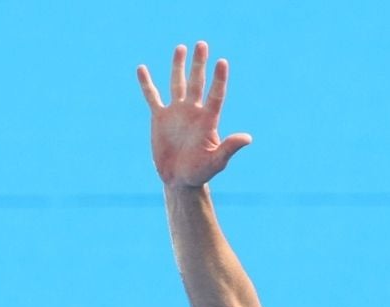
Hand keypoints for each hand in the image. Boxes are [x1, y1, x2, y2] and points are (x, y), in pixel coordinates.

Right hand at [137, 41, 252, 188]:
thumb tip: (248, 138)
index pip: (215, 95)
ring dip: (178, 66)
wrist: (180, 180)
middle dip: (199, 64)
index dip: (218, 79)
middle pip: (197, 83)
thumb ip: (229, 148)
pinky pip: (152, 97)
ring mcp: (176, 113)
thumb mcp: (216, 161)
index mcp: (208, 120)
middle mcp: (193, 112)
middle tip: (202, 44)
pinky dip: (147, 84)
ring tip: (181, 47)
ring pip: (176, 84)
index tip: (222, 62)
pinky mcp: (160, 118)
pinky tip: (142, 68)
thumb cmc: (200, 172)